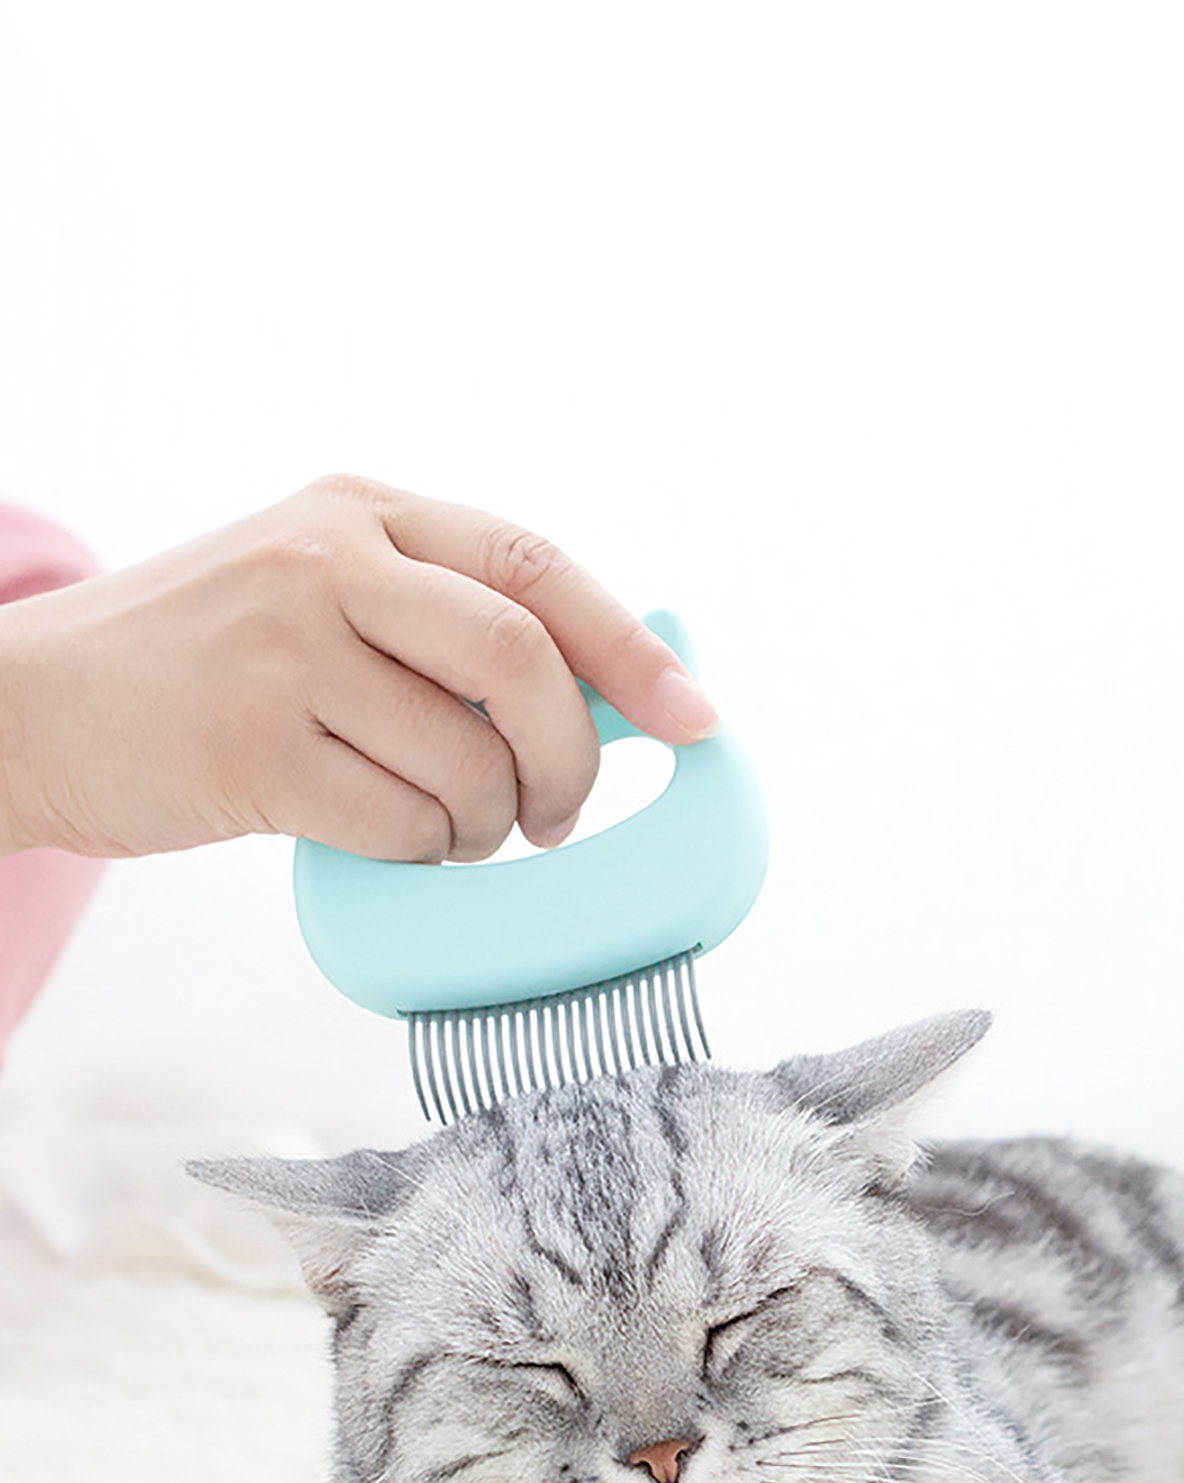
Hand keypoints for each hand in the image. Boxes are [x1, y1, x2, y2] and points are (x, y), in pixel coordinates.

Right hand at [0, 476, 719, 860]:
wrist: (32, 704)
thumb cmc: (214, 662)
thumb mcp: (327, 594)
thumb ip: (450, 623)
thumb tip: (611, 693)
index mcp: (367, 509)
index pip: (538, 567)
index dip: (632, 650)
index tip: (696, 717)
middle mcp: (327, 558)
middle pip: (520, 660)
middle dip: (571, 756)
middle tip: (563, 812)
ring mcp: (282, 648)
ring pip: (468, 759)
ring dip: (489, 822)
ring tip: (456, 827)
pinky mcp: (248, 745)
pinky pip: (402, 823)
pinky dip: (424, 851)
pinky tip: (391, 837)